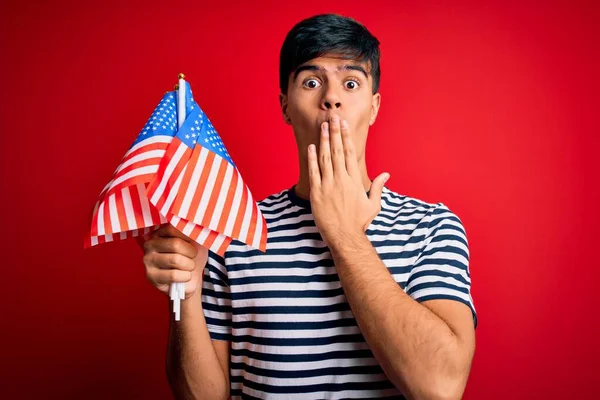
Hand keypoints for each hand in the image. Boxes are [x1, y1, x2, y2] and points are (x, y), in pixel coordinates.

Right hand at [136, 223, 207, 297]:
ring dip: (189, 265)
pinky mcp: (151, 276)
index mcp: (160, 232)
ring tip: (188, 267)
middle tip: (193, 258)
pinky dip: (185, 277)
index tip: (194, 244)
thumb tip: (194, 227)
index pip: (173, 229)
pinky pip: (173, 275)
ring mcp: (148, 260)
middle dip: (191, 253)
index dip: (189, 237)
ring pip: (175, 260)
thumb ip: (192, 232)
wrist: (191, 280)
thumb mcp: (196, 242)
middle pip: (175, 244)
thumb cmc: (192, 258)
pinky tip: (184, 277)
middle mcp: (150, 244)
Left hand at [307, 115, 388, 247]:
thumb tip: (386, 174)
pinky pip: (314, 172)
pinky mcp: (317, 194)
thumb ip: (378, 187)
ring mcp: (328, 186)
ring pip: (325, 158)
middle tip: (332, 117)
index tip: (344, 125)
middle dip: (335, 132)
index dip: (346, 137)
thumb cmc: (359, 222)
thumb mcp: (373, 205)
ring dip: (324, 141)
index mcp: (354, 181)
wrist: (345, 237)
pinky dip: (312, 159)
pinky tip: (311, 147)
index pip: (350, 153)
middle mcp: (342, 180)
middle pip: (338, 151)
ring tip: (323, 126)